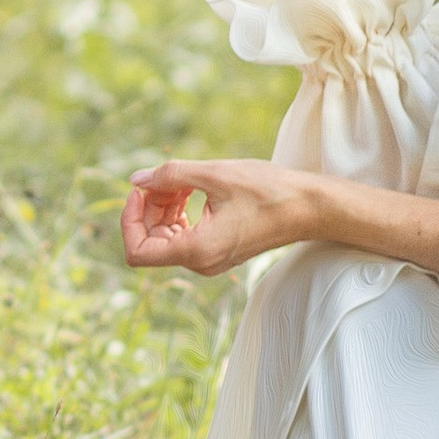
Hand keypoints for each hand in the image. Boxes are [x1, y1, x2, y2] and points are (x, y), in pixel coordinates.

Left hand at [120, 159, 316, 277]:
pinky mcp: (219, 250)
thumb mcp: (214, 175)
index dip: (129, 219)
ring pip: (167, 236)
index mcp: (196, 251)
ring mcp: (210, 260)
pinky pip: (186, 234)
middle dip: (149, 206)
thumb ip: (170, 176)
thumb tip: (136, 180)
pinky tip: (191, 188)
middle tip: (164, 177)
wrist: (308, 207)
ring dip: (164, 206)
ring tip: (181, 179)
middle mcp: (201, 263)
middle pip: (151, 240)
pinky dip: (180, 211)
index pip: (137, 252)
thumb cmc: (267, 190)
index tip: (140, 190)